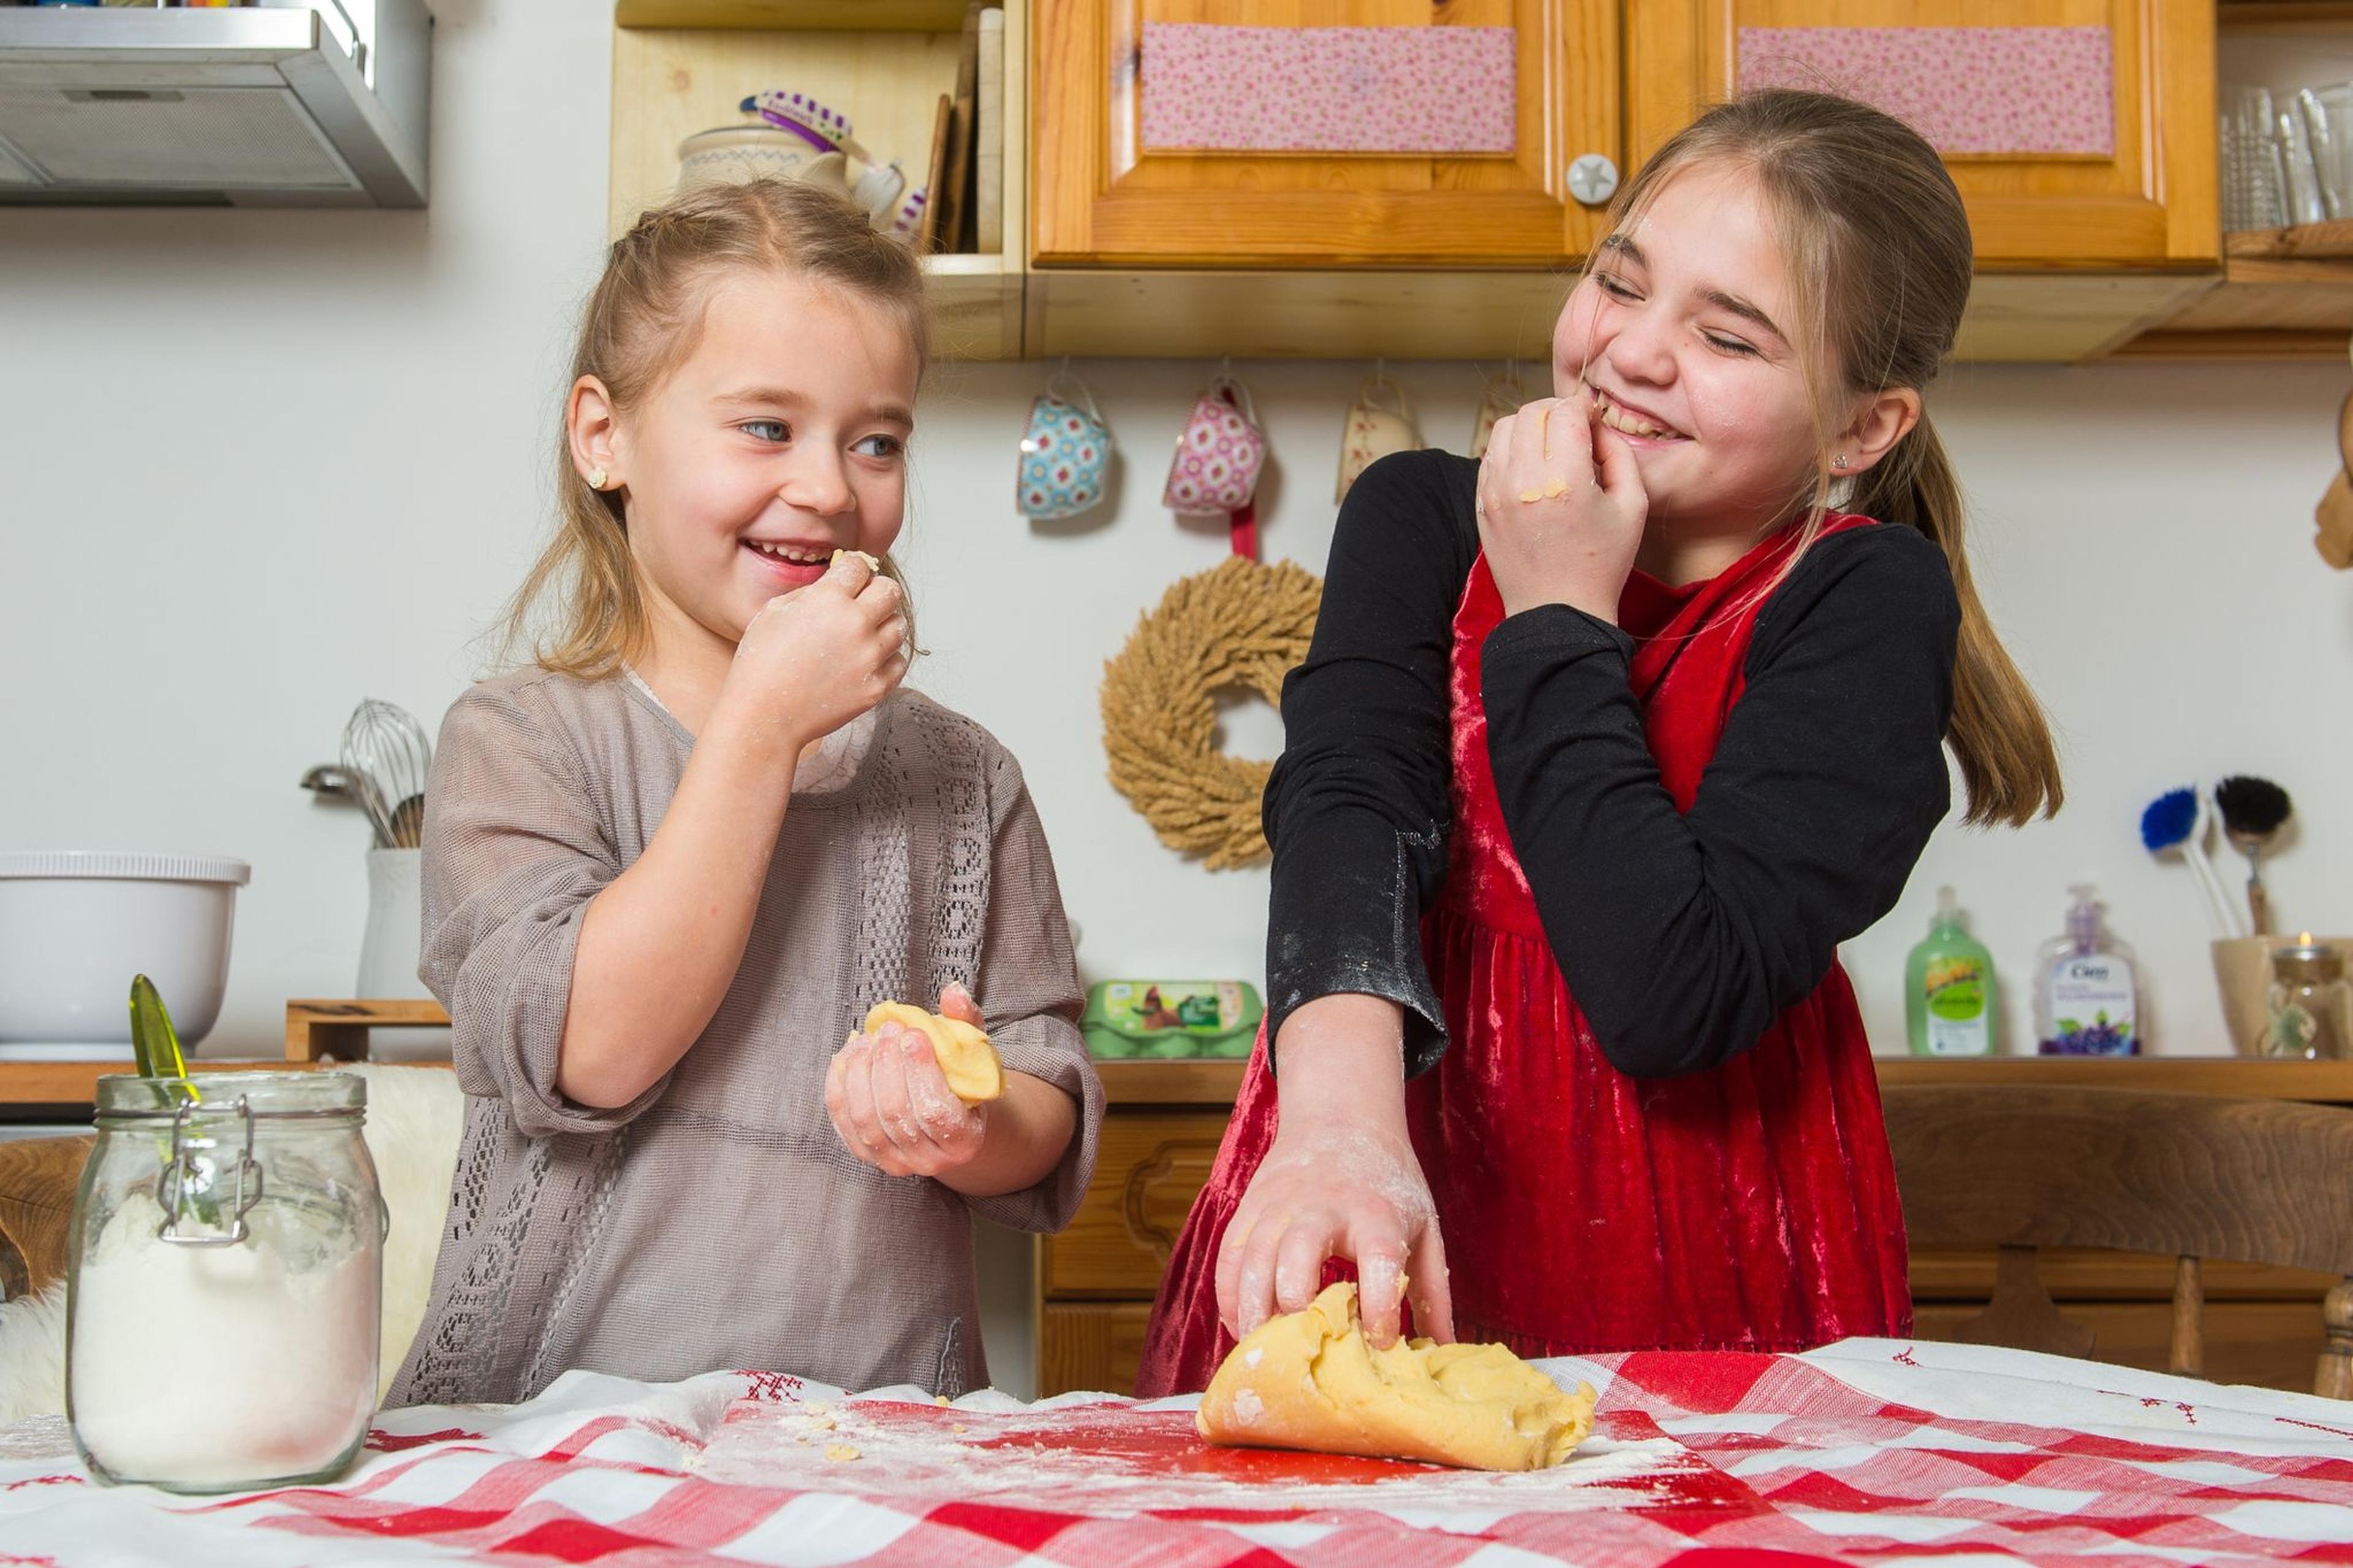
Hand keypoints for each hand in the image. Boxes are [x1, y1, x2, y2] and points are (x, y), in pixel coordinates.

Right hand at [719, 551, 907, 754]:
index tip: (849, 578)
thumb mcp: (774, 611)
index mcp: (828, 599)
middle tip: (864, 602)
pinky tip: (867, 660)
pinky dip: (887, 658)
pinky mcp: (877, 686)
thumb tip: (836, 583)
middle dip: (877, 591)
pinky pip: (899, 661)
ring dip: (884, 625)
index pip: (860, 565)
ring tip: (863, 635)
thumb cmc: (761, 664)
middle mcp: (856, 623)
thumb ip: (810, 592)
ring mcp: (870, 657)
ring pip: (899, 626)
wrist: (763, 715)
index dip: (853, 569)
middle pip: (890, 590)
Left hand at [826, 983, 989, 1178]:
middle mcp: (929, 1161)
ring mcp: (894, 1162)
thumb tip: (952, 993)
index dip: (920, 1071)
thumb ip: (965, 1022)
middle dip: (887, 1064)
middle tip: (888, 1030)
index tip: (913, 1034)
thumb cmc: (961, 1083)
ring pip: (866, 1118)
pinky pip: (842, 1121)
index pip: (936, 1111)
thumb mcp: (973, 1052)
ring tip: (866, 1039)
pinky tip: (846, 1056)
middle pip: (897, 1113)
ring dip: (861, 1071)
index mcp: (964, 1141)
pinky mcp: (865, 1155)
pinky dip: (839, 1085)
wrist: (946, 1123)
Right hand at [1214, 1117, 1453, 1349]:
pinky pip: (1229, 1254)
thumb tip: (1444, 1351)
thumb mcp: (1424, 1227)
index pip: (1381, 1257)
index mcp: (1377, 1212)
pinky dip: (1229, 1294)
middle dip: (1296, 1301)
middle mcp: (1324, 1206)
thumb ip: (1432, 1291)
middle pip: (1300, 1250)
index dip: (1380, 1305)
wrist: (1341, 1119)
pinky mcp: (1251, 1207)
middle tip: (1304, 1345)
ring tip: (1261, 1349)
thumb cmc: (1386, 1184)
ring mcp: (1280, 1204)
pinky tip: (1239, 1325)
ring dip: (1252, 1307)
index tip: (1381, 1343)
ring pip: (1254, 1255)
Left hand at [1475, 391, 1647, 621]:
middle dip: (1556, 411)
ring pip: (1504, 428)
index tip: (1593, 419)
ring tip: (1550, 445)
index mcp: (1565, 480)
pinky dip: (1510, 449)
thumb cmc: (1601, 563)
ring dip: (1529, 426)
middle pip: (1532, 412)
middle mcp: (1523, 481)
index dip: (1583, 408)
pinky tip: (1530, 467)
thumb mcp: (1633, 507)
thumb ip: (1620, 455)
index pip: (1566, 412)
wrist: (1557, 611)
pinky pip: (1490, 456)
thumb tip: (1598, 428)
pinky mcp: (1482, 505)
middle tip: (1574, 428)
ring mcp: (1495, 493)